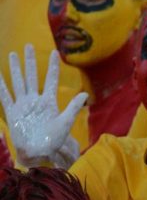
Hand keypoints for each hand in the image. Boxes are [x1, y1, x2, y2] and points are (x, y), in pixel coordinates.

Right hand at [0, 47, 86, 165]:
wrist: (37, 153)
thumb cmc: (53, 141)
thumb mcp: (65, 123)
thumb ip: (73, 108)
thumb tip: (85, 94)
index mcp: (49, 102)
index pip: (50, 79)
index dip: (52, 66)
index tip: (55, 52)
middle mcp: (35, 100)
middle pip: (32, 76)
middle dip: (30, 61)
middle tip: (28, 45)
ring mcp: (23, 105)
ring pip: (18, 82)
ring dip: (16, 68)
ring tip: (13, 54)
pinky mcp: (12, 112)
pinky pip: (5, 96)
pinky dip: (1, 85)